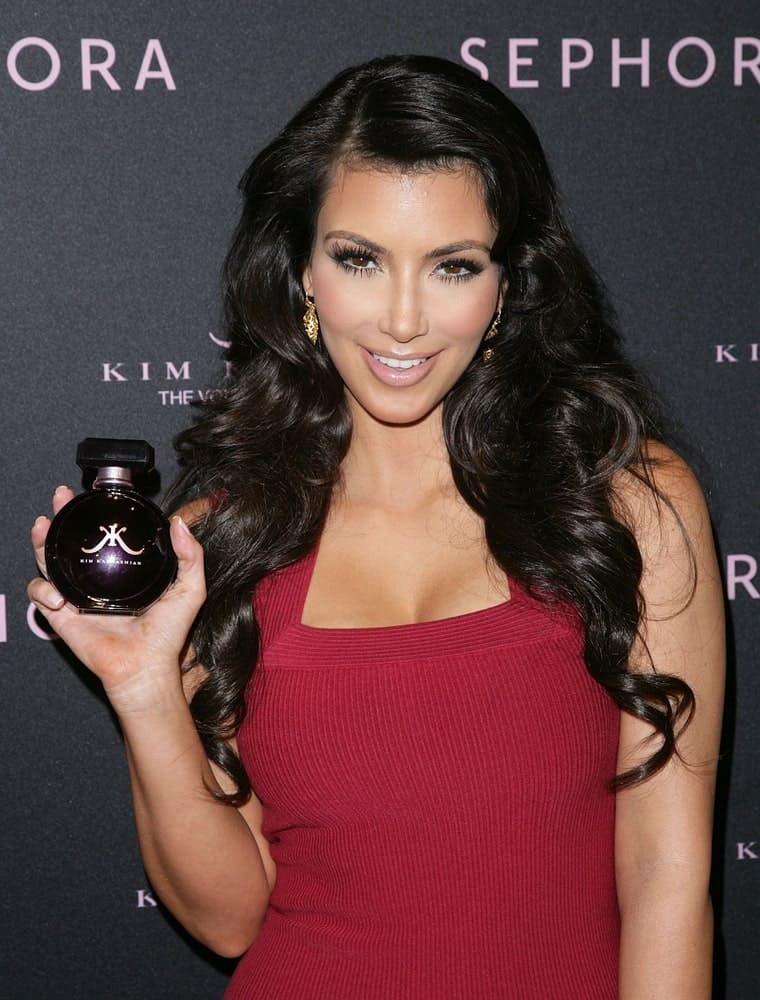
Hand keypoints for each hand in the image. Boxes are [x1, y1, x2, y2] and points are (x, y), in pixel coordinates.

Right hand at [28, 486, 206, 712]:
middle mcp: (99, 581)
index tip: (97, 496)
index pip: (107, 537)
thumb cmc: (168, 634)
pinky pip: (41, 594)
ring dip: (41, 542)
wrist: (146, 665)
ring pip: (49, 562)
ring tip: (42, 527)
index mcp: (125, 573)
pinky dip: (43, 589)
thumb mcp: (190, 588)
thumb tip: (178, 522)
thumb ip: (190, 554)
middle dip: (62, 516)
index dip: (98, 515)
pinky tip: (58, 594)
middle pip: (72, 542)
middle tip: (61, 498)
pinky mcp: (61, 616)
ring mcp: (78, 597)